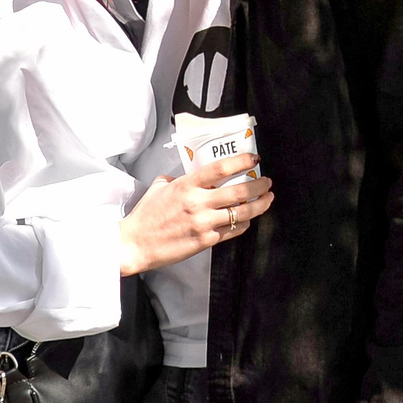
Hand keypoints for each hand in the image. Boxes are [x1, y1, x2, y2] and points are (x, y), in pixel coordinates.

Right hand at [119, 156, 272, 275]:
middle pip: (239, 191)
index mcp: (186, 185)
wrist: (135, 244)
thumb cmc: (146, 217)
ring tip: (267, 199)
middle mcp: (198, 203)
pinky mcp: (205, 240)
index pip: (221, 168)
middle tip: (267, 182)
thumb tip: (190, 175)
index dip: (242, 161)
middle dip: (259, 185)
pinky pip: (232, 231)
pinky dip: (243, 224)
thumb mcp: (159, 188)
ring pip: (241, 213)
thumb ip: (177, 178)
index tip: (254, 158)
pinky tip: (247, 219)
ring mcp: (203, 223)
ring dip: (259, 205)